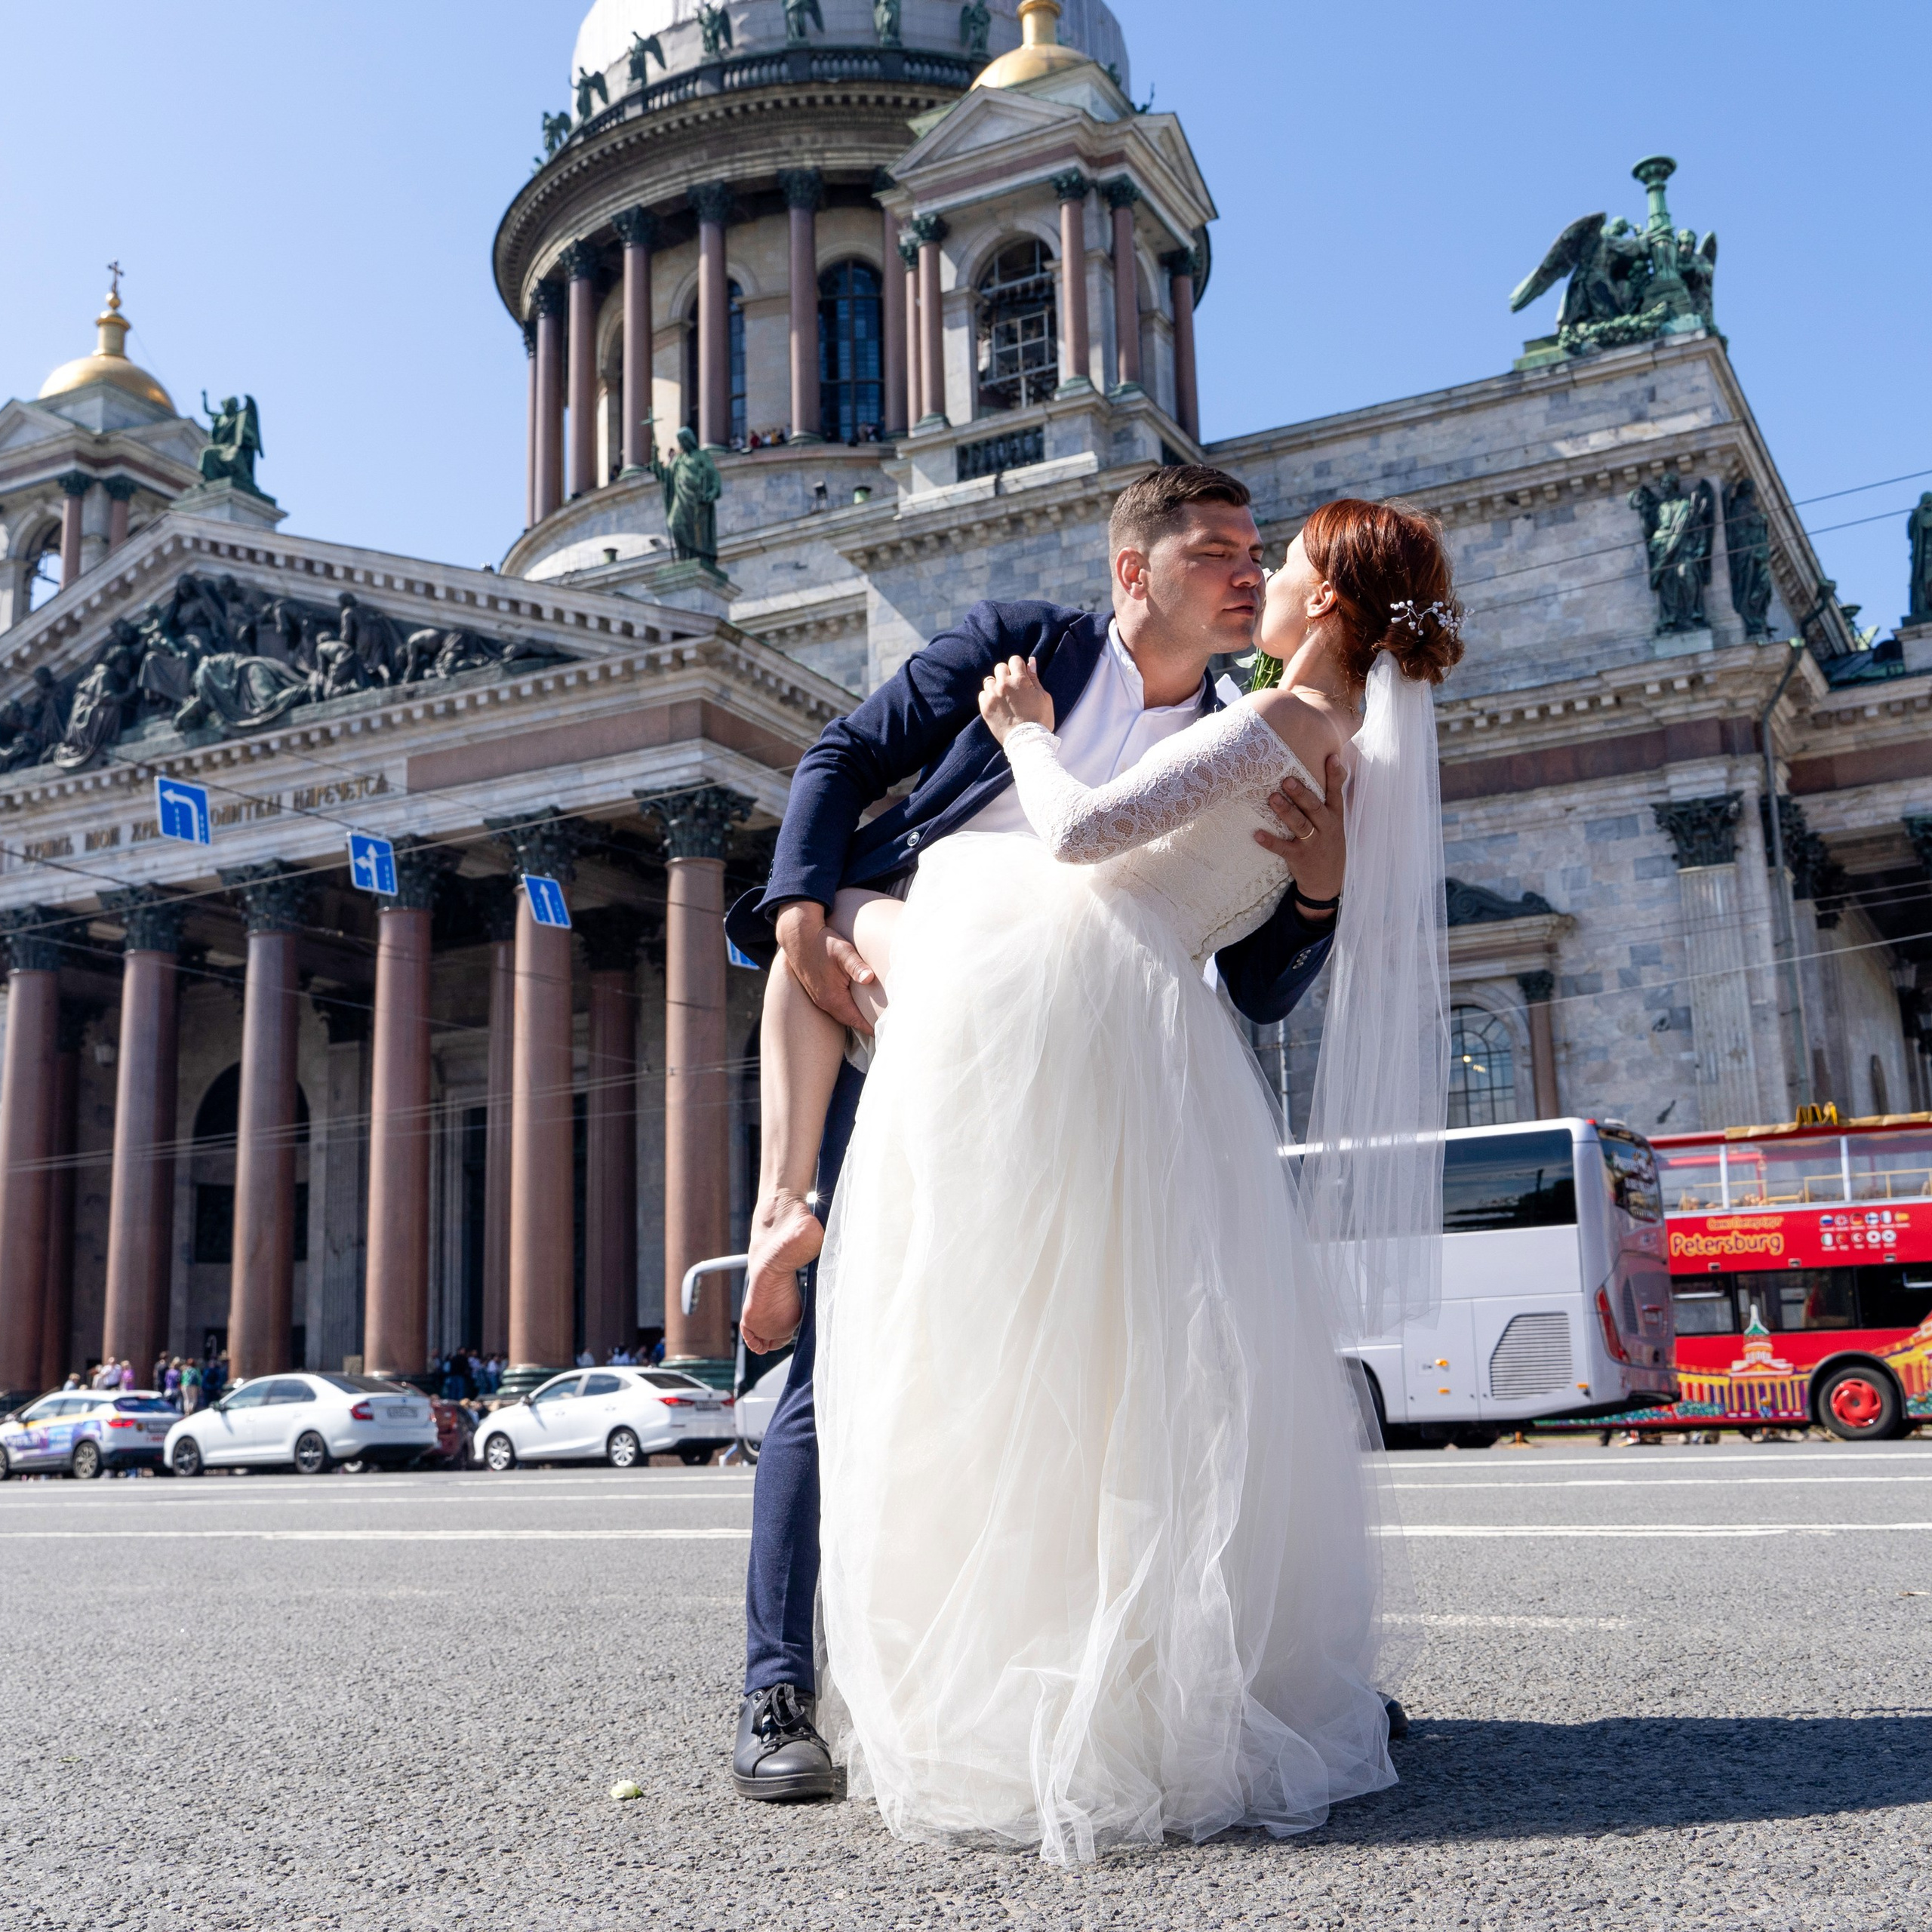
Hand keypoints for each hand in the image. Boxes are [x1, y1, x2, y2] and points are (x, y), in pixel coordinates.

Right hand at [774, 900, 874, 1034]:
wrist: (798, 937)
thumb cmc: (823, 942)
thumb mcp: (843, 952)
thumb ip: (856, 966)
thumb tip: (869, 978)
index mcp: (833, 998)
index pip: (856, 1020)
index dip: (870, 1028)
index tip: (884, 1034)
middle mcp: (824, 1002)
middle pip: (849, 1020)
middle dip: (864, 1025)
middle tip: (881, 1029)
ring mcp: (818, 998)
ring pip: (841, 1014)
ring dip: (855, 1018)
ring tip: (871, 1020)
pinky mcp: (816, 991)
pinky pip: (834, 1006)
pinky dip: (846, 1009)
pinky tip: (854, 1004)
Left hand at [978, 656, 1054, 744]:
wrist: (1027, 742)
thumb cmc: (1040, 719)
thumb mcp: (1043, 697)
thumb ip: (1034, 678)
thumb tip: (1030, 661)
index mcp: (1020, 680)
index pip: (1014, 660)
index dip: (1019, 667)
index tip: (1021, 677)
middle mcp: (1004, 685)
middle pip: (1000, 668)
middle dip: (1007, 674)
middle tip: (1014, 688)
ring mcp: (992, 696)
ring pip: (989, 681)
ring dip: (996, 685)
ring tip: (1004, 697)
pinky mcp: (985, 708)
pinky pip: (982, 694)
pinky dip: (989, 697)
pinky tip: (998, 705)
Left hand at [1253, 752, 1343, 913]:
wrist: (1328, 882)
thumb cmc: (1327, 844)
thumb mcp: (1334, 823)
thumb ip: (1326, 801)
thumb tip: (1322, 770)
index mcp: (1335, 817)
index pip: (1336, 793)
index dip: (1335, 775)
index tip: (1331, 757)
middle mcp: (1326, 828)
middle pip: (1314, 807)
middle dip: (1301, 793)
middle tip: (1287, 779)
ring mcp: (1313, 844)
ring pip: (1300, 825)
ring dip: (1285, 812)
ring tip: (1272, 798)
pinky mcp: (1299, 858)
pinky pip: (1283, 848)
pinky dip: (1270, 841)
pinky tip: (1257, 834)